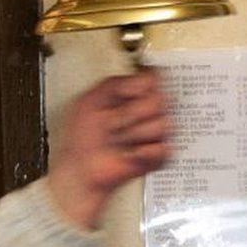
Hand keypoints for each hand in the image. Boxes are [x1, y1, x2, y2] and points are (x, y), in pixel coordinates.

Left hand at [47, 69, 171, 228]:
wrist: (81, 168)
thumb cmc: (82, 136)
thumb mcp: (88, 101)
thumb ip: (113, 84)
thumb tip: (139, 78)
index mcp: (133, 96)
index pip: (155, 79)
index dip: (141, 86)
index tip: (125, 95)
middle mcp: (147, 112)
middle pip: (161, 99)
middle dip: (132, 112)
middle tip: (114, 122)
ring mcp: (154, 133)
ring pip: (164, 124)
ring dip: (134, 134)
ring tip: (119, 140)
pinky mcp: (158, 155)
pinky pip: (165, 149)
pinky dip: (144, 153)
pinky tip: (129, 154)